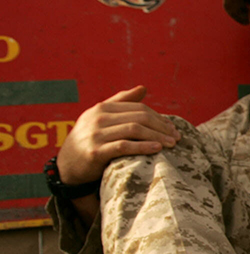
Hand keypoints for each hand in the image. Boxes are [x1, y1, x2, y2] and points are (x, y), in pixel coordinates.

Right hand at [57, 85, 180, 185]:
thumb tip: (143, 88)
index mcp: (102, 108)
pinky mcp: (95, 152)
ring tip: (172, 144)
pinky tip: (157, 148)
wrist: (68, 165)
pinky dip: (143, 146)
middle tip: (177, 137)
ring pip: (134, 130)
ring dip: (157, 136)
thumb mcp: (102, 118)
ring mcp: (96, 134)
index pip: (138, 108)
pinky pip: (124, 146)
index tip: (173, 128)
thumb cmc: (91, 140)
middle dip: (161, 127)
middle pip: (139, 118)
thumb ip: (121, 102)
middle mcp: (98, 118)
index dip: (158, 117)